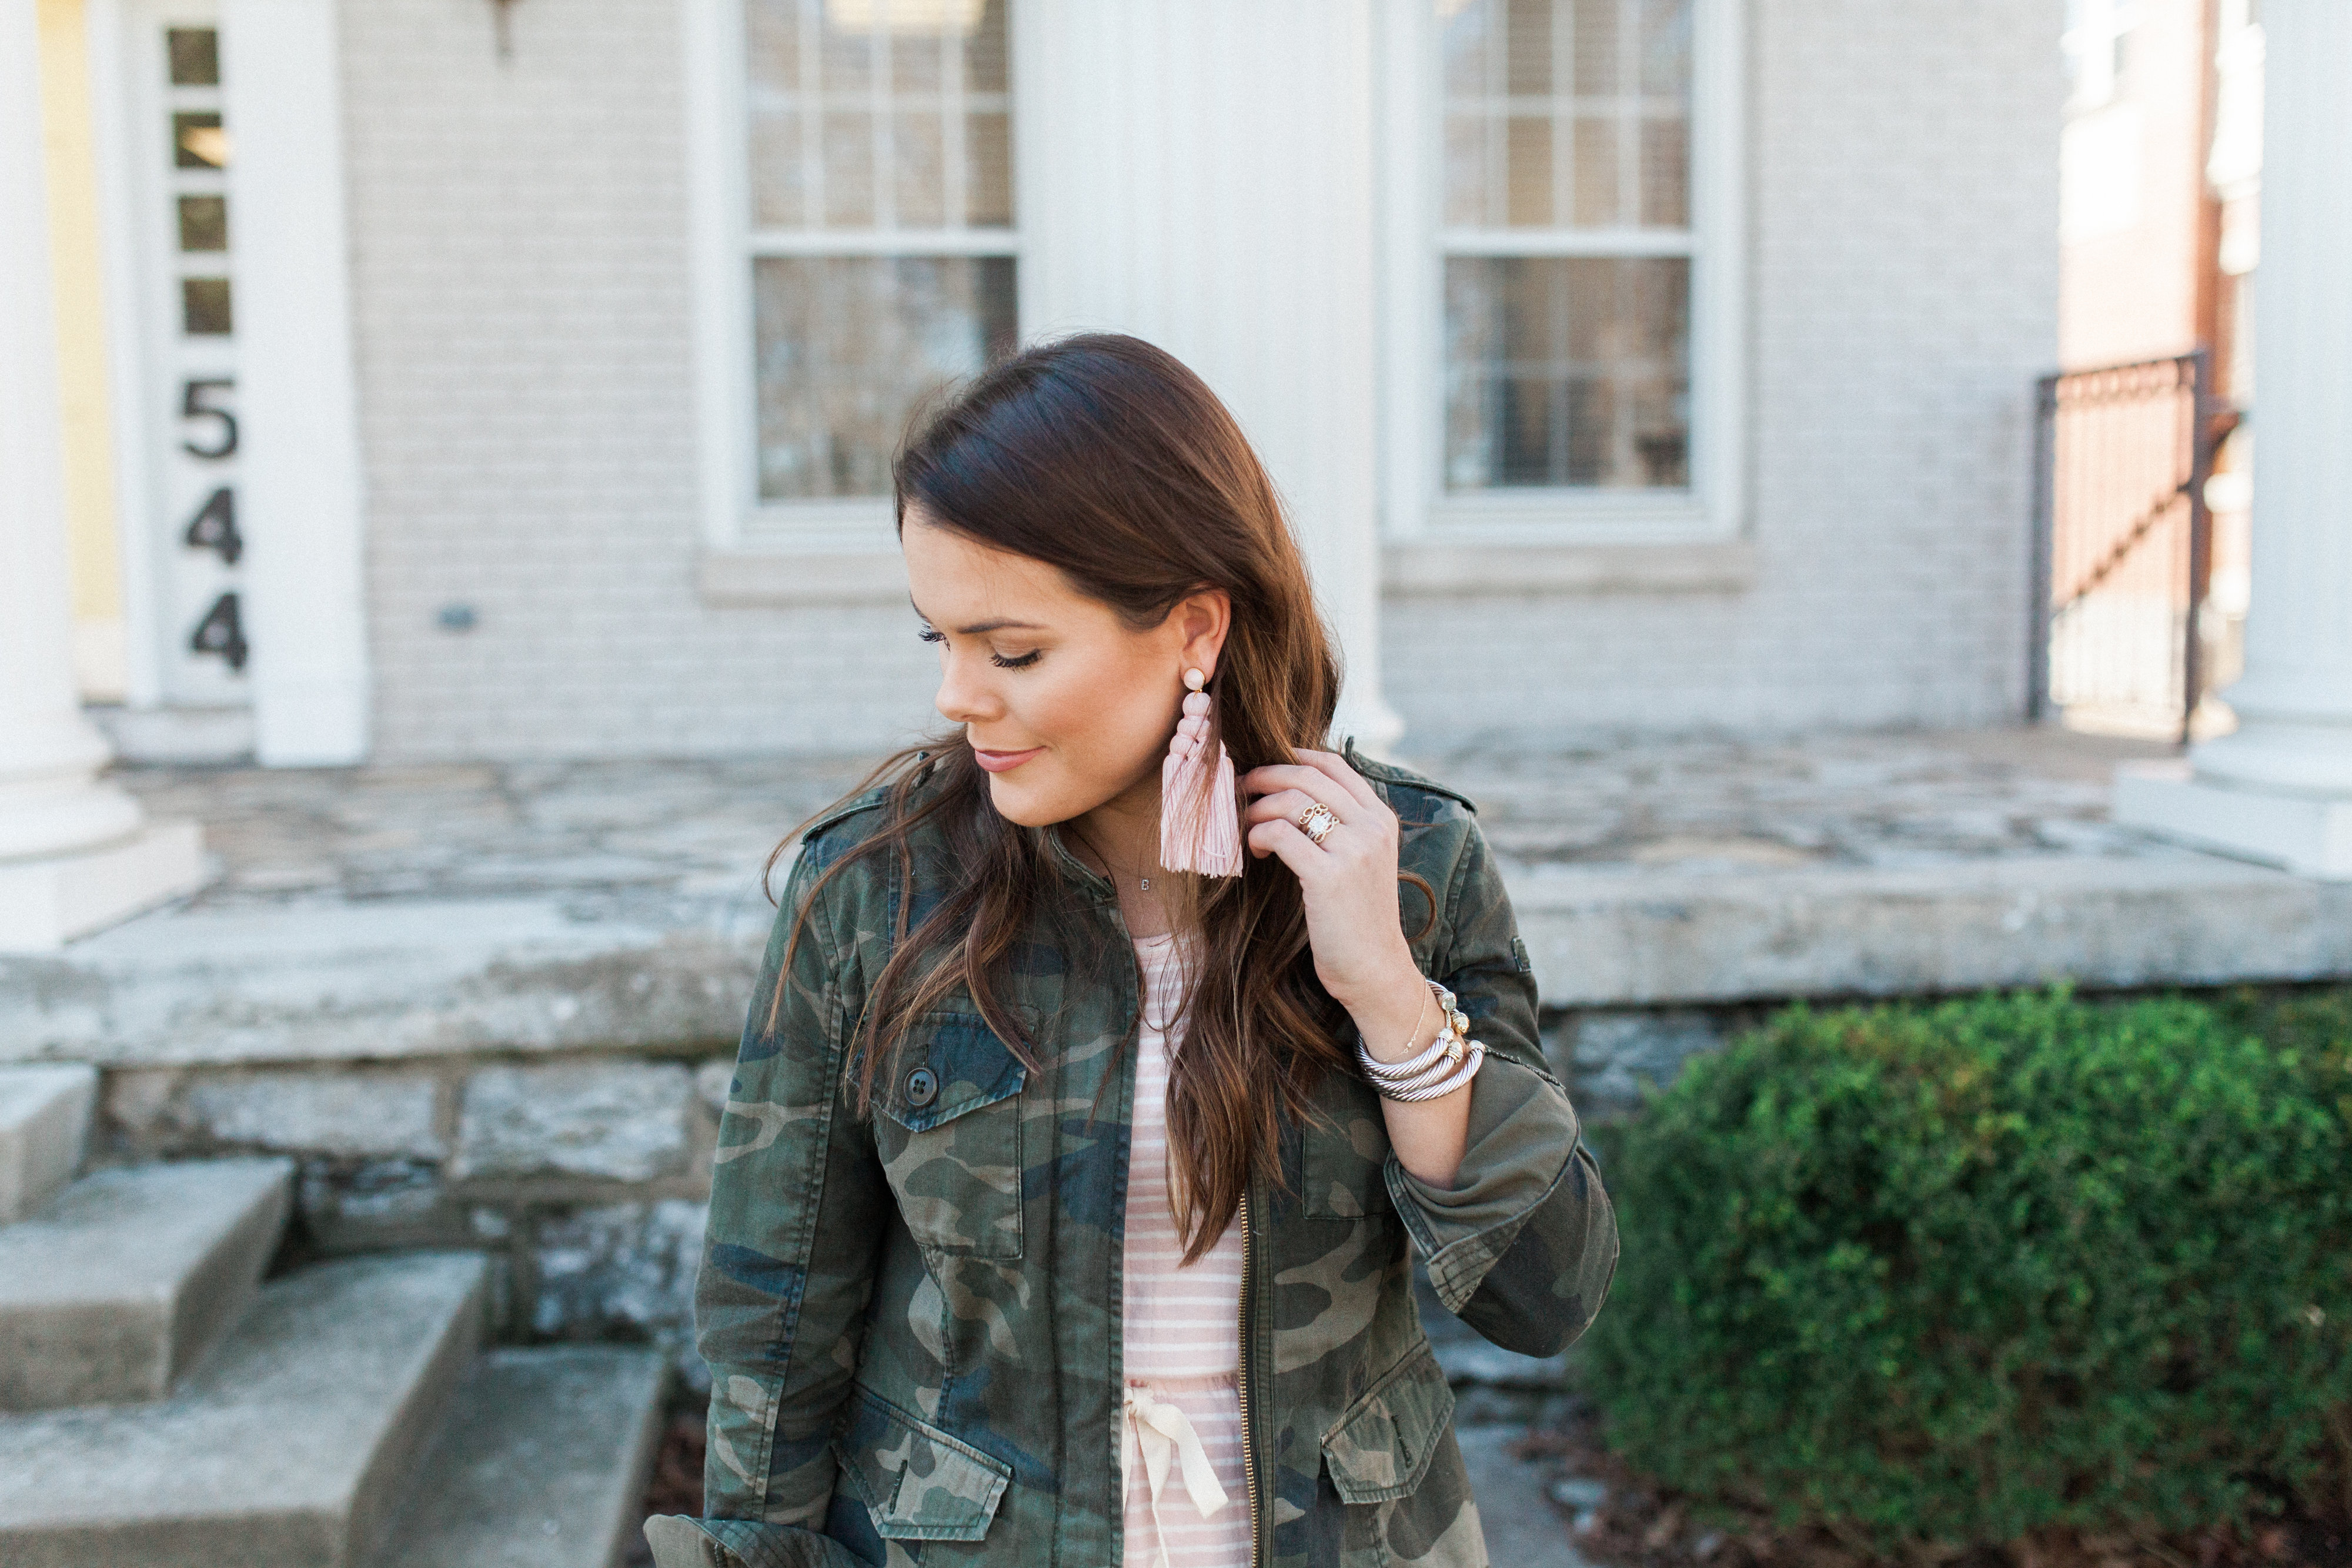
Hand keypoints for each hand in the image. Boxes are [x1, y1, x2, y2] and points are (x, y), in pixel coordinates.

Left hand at [1238, 750, 1423, 1025]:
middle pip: (1307, 775)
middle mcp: (1372, 827)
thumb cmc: (1357, 918)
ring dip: (1258, 808)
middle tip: (1241, 789)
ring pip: (1291, 800)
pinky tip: (1256, 851)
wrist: (1374, 969)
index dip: (1293, 756)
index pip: (1334, 764)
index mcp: (1381, 819)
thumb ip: (1341, 827)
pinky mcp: (1329, 876)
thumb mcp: (1362, 862)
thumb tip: (1291, 794)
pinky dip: (1259, 835)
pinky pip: (1281, 833)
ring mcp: (1354, 850)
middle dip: (1265, 775)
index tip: (1265, 767)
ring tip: (1247, 827)